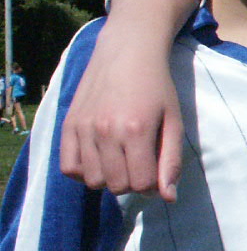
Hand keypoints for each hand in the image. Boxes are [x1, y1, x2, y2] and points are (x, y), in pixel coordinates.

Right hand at [59, 19, 184, 199]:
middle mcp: (105, 131)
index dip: (153, 185)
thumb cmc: (157, 87)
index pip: (141, 184)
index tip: (156, 170)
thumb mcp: (174, 121)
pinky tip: (99, 158)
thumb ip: (171, 161)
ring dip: (109, 178)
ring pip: (93, 181)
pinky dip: (84, 171)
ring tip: (120, 159)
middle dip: (132, 182)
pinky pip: (69, 168)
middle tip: (140, 163)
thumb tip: (169, 198)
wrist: (128, 53)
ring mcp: (83, 128)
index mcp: (136, 131)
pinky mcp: (68, 125)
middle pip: (116, 186)